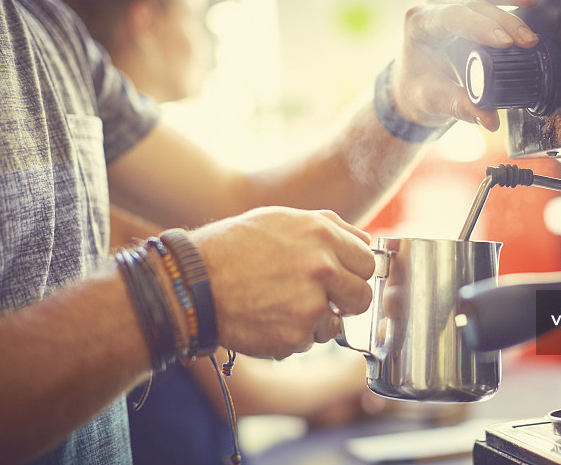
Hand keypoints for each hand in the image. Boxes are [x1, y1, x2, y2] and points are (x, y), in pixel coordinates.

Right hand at [192, 207, 374, 359]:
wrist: (193, 283)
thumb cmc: (234, 247)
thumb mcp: (281, 219)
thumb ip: (328, 227)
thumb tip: (363, 240)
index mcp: (322, 235)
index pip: (368, 261)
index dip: (354, 271)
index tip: (340, 277)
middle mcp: (322, 268)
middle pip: (363, 296)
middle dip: (345, 300)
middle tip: (320, 297)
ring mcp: (311, 305)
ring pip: (336, 323)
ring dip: (318, 320)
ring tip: (284, 306)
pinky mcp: (295, 336)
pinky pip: (309, 342)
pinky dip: (292, 336)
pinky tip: (268, 319)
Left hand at [393, 0, 540, 131]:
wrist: (413, 86)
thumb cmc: (419, 90)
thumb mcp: (434, 101)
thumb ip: (460, 107)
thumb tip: (489, 119)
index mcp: (420, 25)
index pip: (453, 17)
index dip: (481, 27)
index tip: (504, 43)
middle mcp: (434, 8)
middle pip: (473, 2)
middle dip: (504, 20)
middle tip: (526, 40)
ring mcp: (451, 3)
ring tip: (532, 0)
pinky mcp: (466, 4)